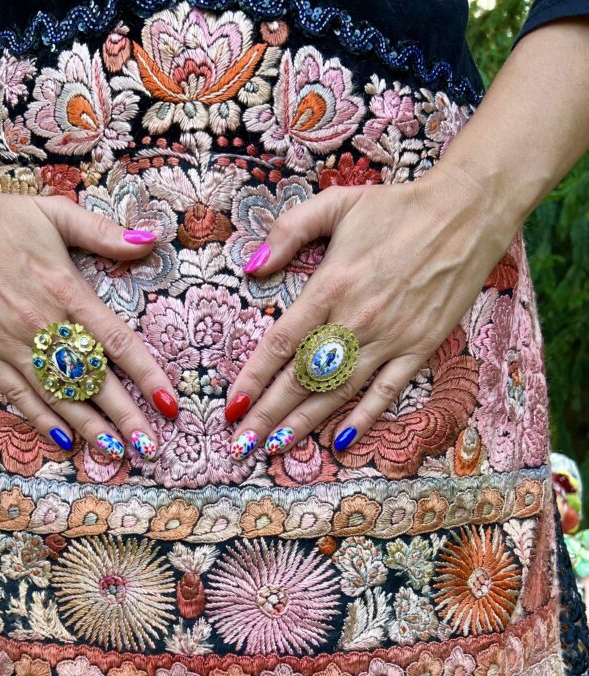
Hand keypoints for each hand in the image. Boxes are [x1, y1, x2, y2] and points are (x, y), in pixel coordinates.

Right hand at [0, 177, 177, 461]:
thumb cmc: (0, 217)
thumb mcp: (57, 213)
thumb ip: (105, 233)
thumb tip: (152, 240)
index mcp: (67, 291)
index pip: (117, 342)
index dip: (147, 376)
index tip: (170, 403)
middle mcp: (42, 324)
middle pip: (93, 381)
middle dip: (125, 417)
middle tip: (150, 447)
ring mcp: (11, 343)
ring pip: (58, 396)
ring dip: (89, 428)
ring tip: (117, 453)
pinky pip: (19, 395)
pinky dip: (42, 420)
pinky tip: (64, 441)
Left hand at [226, 165, 515, 459]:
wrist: (468, 213)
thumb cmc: (397, 208)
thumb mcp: (336, 204)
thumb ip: (289, 232)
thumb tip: (252, 267)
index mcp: (330, 286)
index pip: (280, 344)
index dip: (252, 379)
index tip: (230, 405)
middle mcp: (356, 320)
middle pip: (302, 378)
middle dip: (268, 415)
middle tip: (241, 445)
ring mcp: (389, 338)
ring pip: (337, 392)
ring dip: (304, 424)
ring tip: (274, 449)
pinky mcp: (419, 348)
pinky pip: (385, 391)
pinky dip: (363, 418)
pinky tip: (340, 441)